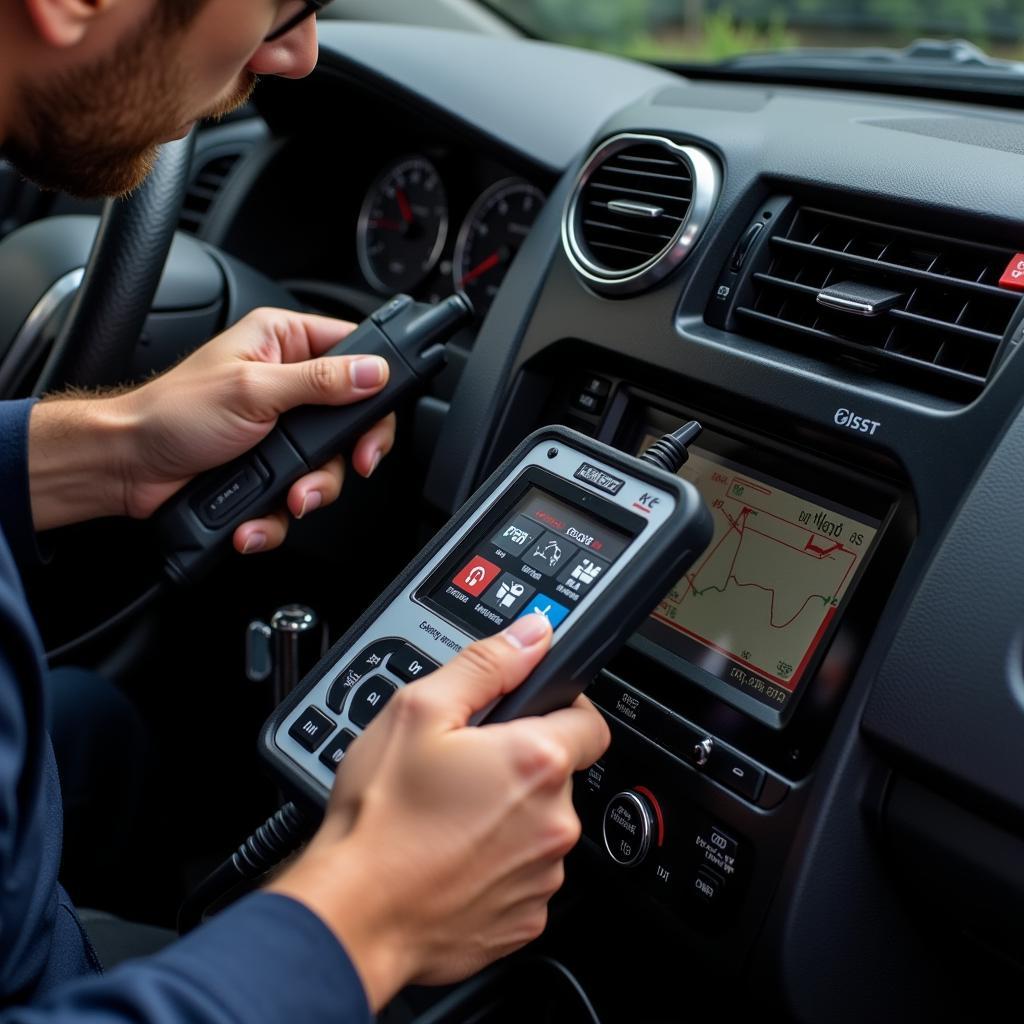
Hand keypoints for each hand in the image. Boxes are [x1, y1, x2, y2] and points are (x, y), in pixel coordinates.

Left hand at [28, 308, 395, 548]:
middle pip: (350, 419)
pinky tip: (258, 516)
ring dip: (310, 491)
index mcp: (282, 342)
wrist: (129, 467)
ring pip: (326, 465)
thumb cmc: (171, 413)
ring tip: (287, 499)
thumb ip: (319, 382)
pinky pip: (296, 492)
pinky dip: (279, 514)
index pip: (353, 351)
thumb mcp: (253, 391)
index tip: (373, 423)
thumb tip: (372, 372)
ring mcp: (278, 429)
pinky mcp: (267, 467)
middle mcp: (285, 382)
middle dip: (343, 456)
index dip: (375, 387)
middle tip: (349, 467)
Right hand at [268, 613, 609, 1009]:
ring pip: (539, 826)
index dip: (557, 710)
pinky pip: (523, 875)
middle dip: (518, 765)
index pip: (589, 721)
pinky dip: (496, 865)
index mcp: (537, 762)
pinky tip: (450, 856)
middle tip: (461, 769)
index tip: (522, 718)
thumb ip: (486, 664)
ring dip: (508, 817)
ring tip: (447, 816)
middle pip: (558, 775)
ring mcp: (542, 876)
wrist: (353, 915)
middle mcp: (554, 822)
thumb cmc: (381, 818)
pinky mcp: (525, 920)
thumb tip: (534, 635)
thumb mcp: (419, 711)